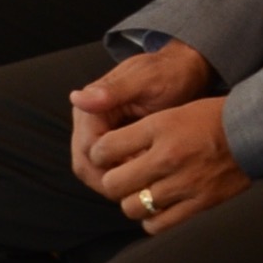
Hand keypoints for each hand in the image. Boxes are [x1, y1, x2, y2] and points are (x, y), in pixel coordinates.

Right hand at [68, 43, 216, 194]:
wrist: (185, 71)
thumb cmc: (169, 73)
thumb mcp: (147, 79)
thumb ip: (114, 90)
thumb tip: (77, 98)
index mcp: (92, 106)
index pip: (88, 148)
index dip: (109, 166)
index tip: (138, 173)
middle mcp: (89, 121)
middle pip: (86, 163)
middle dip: (109, 181)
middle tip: (140, 190)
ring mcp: (99, 132)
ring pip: (94, 170)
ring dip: (116, 182)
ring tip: (145, 185)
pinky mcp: (112, 141)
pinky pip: (109, 168)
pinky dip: (125, 177)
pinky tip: (147, 180)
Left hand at [81, 97, 246, 232]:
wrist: (256, 130)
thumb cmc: (214, 118)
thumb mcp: (173, 112)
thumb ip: (141, 132)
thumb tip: (107, 150)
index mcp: (160, 126)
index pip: (105, 148)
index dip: (99, 153)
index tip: (105, 156)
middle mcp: (168, 155)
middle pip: (113, 183)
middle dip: (112, 181)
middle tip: (121, 177)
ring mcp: (184, 182)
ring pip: (132, 207)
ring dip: (131, 201)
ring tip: (141, 192)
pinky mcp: (199, 203)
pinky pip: (157, 224)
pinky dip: (151, 219)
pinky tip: (158, 207)